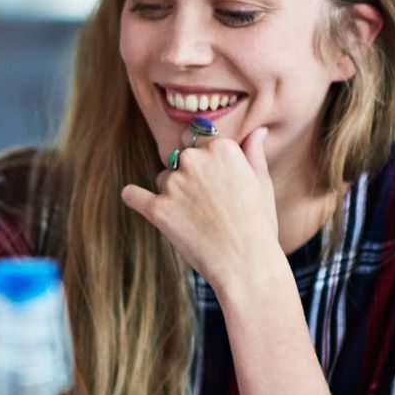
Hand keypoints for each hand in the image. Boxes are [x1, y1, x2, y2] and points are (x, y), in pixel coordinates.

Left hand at [119, 126, 283, 293]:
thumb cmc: (258, 224)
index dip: (205, 160)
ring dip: (171, 193)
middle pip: (179, 157)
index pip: (199, 140)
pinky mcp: (157, 208)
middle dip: (188, 174)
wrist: (246, 263)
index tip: (213, 178)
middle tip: (205, 201)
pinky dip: (133, 197)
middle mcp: (194, 160)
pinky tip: (134, 198)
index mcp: (221, 148)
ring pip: (163, 179)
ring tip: (196, 218)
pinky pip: (133, 195)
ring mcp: (174, 184)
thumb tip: (257, 131)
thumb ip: (253, 153)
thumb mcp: (262, 184)